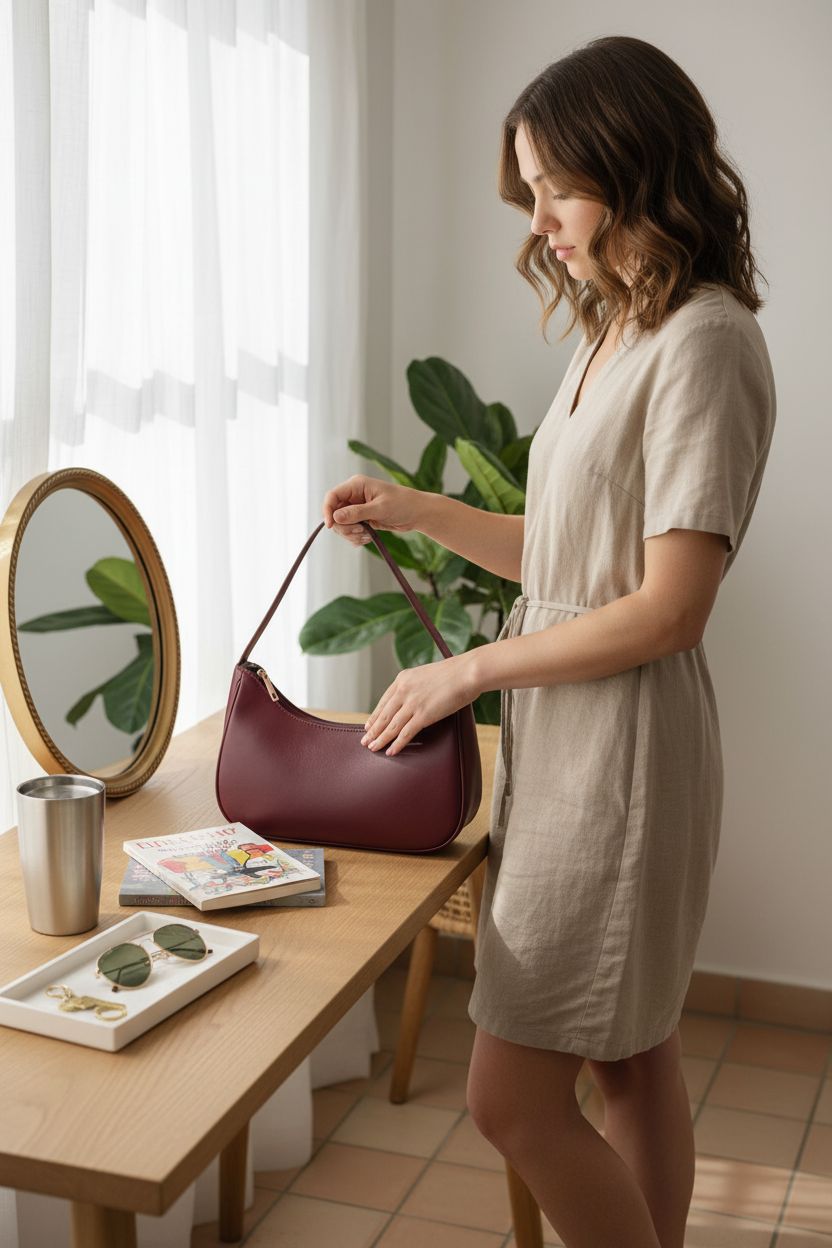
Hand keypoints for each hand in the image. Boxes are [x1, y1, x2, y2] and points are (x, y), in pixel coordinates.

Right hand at [322, 474, 427, 546]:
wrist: (417, 513)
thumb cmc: (402, 504)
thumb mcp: (380, 508)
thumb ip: (357, 513)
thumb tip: (335, 517)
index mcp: (356, 485)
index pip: (332, 496)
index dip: (327, 510)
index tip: (331, 526)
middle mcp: (354, 496)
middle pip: (334, 514)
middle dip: (344, 527)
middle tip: (361, 532)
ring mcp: (357, 508)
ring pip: (341, 525)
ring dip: (351, 534)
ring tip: (367, 535)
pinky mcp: (361, 520)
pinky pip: (350, 531)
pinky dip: (356, 538)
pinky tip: (368, 537)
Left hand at [359, 651, 479, 755]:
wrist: (467, 672)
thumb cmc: (454, 673)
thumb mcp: (427, 675)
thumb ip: (417, 686)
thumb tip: (415, 698)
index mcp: (403, 678)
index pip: (384, 701)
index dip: (375, 715)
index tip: (368, 725)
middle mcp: (403, 690)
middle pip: (383, 715)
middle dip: (373, 730)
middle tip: (364, 741)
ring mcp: (412, 703)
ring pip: (391, 726)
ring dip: (380, 739)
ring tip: (373, 748)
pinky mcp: (423, 715)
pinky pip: (405, 733)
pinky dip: (396, 744)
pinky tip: (390, 752)